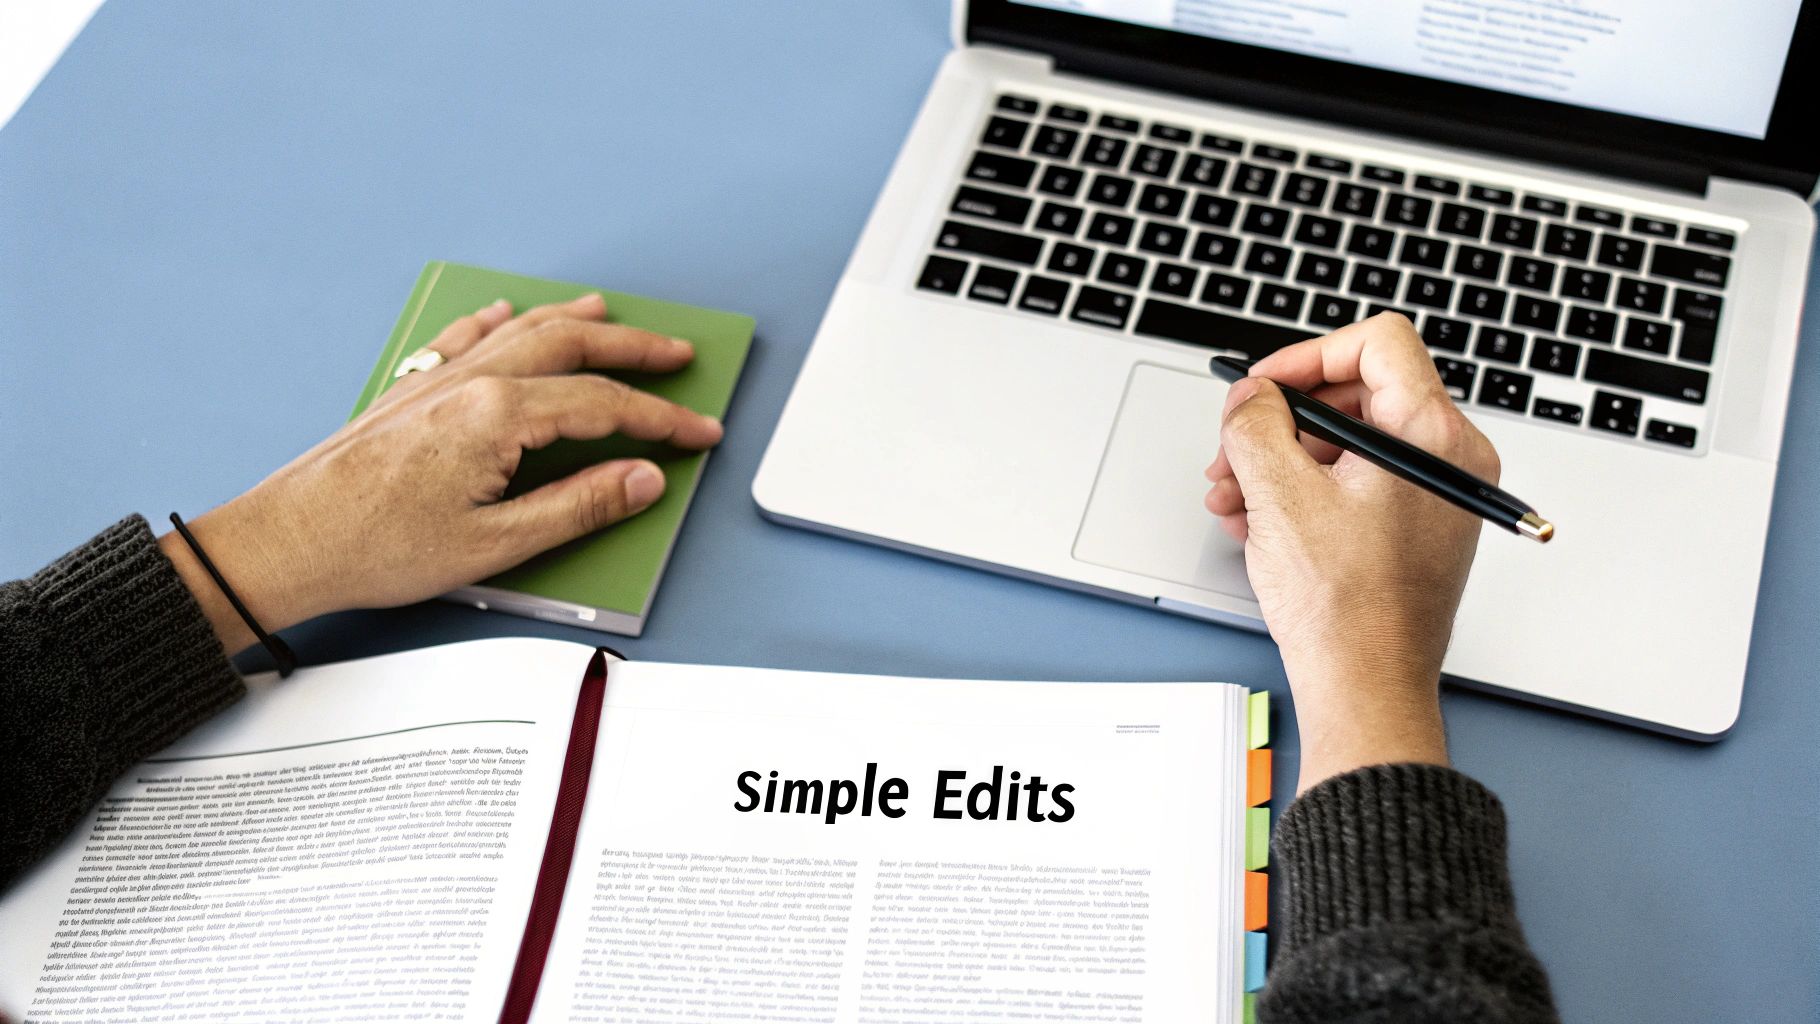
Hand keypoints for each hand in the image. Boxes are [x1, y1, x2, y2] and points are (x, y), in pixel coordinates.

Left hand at [160, 293, 723, 653]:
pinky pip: (464, 337)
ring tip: (609, 314)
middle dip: (633, 348)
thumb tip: (642, 479)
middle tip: (678, 356)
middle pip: (571, 345)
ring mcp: (437, 380)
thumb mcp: (496, 544)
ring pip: (521, 331)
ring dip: (574, 321)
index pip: (604, 402)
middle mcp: (471, 382)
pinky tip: (507, 312)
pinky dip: (497, 320)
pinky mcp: (408, 392)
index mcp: (499, 415)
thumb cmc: (378, 548)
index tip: (699, 432)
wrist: (288, 542)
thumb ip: (579, 507)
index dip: (662, 419)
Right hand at [1203, 313, 1498, 791]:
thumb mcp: (1278, 495)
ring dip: (1283, 459)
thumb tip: (1251, 396)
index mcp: (1433, 436)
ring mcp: (1439, 494)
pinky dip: (1307, 489)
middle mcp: (1452, 458)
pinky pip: (1359, 481)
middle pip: (1358, 393)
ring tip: (1234, 496)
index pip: (1377, 342)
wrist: (1367, 687)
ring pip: (1352, 441)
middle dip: (1284, 419)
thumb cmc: (1345, 609)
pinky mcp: (1421, 526)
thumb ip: (1256, 423)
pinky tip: (1258, 519)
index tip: (1265, 387)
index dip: (1308, 355)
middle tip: (1235, 448)